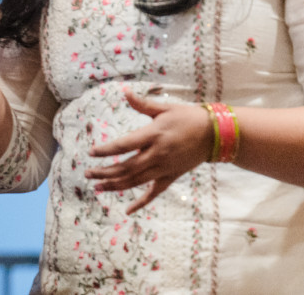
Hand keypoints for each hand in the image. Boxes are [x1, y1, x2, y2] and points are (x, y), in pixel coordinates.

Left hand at [87, 90, 212, 213]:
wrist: (215, 134)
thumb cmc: (188, 117)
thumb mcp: (165, 108)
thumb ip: (142, 104)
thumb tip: (124, 92)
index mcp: (153, 135)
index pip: (124, 145)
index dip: (106, 150)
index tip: (91, 153)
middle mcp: (157, 154)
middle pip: (126, 167)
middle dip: (105, 172)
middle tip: (88, 174)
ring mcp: (164, 168)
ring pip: (136, 181)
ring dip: (115, 185)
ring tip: (97, 187)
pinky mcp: (171, 176)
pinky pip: (154, 192)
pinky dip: (141, 202)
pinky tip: (128, 211)